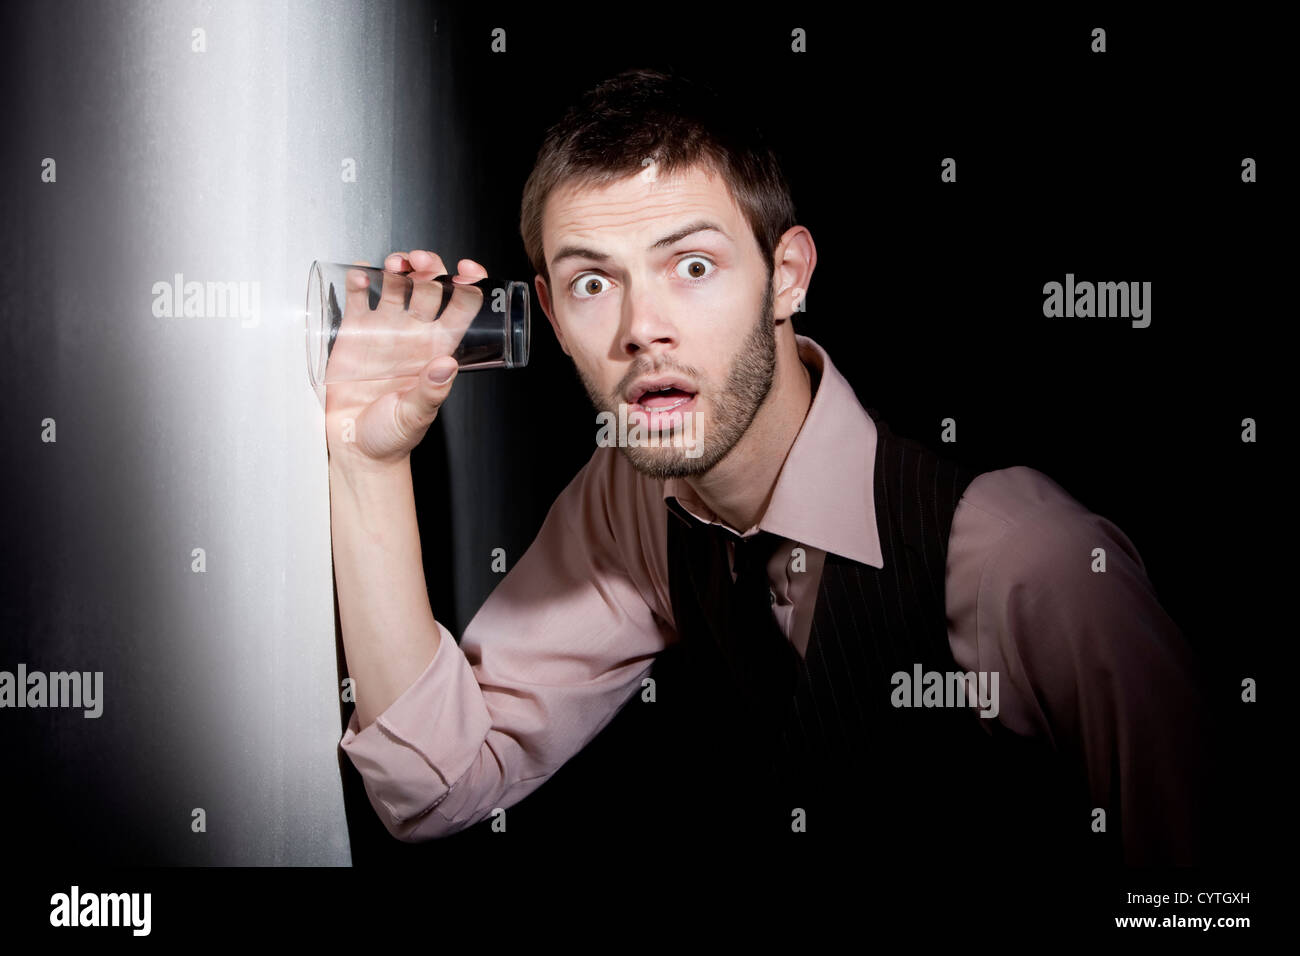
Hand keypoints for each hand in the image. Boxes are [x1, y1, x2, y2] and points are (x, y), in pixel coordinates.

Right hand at [325, 249, 487, 467]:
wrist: (355, 446)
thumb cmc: (391, 436)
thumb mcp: (415, 416)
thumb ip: (430, 392)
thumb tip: (446, 365)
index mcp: (437, 349)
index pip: (462, 308)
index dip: (469, 284)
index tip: (466, 270)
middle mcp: (414, 334)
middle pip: (429, 286)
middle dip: (429, 266)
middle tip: (420, 263)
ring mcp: (384, 329)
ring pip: (396, 283)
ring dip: (397, 265)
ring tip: (393, 265)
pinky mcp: (354, 331)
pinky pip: (358, 295)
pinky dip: (359, 277)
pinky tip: (360, 272)